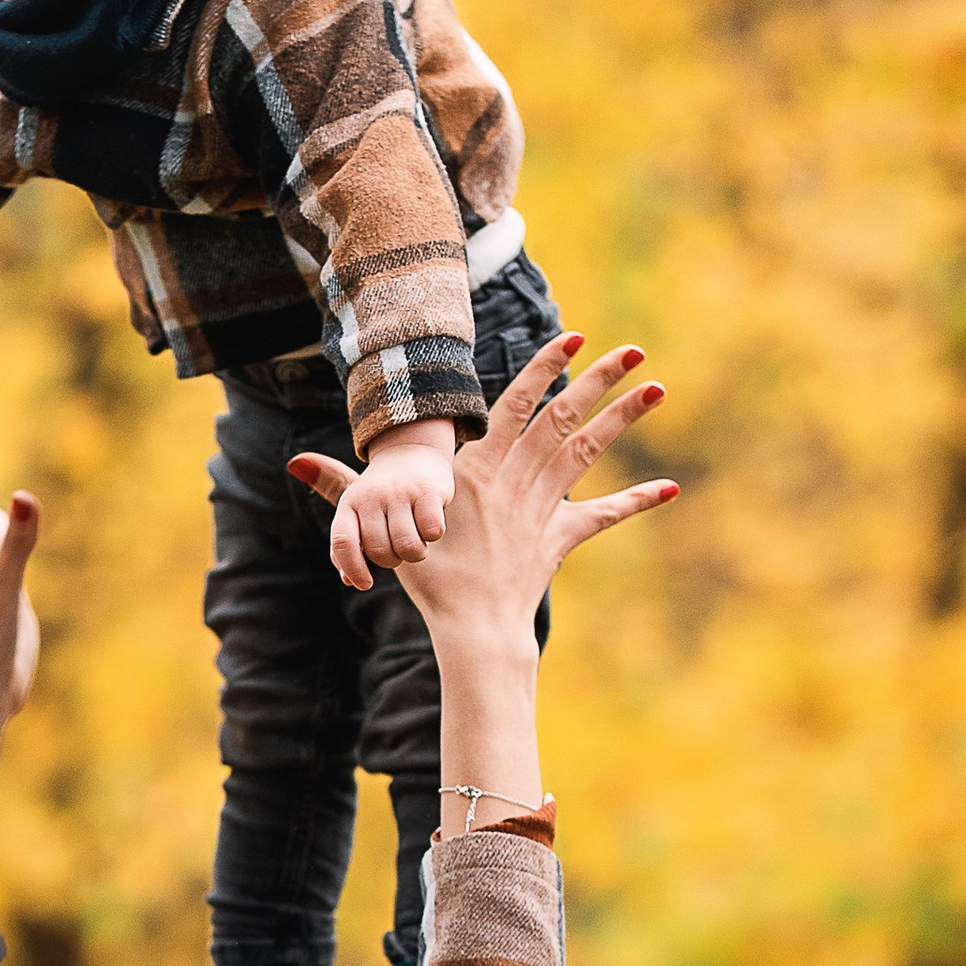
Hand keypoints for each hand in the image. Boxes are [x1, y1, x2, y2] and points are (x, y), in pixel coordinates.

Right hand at [290, 334, 674, 646]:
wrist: (471, 629)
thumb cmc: (426, 577)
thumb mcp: (378, 524)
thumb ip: (339, 487)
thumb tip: (294, 462)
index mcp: (480, 468)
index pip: (517, 404)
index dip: (545, 368)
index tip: (572, 336)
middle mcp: (518, 480)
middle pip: (565, 418)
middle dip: (601, 379)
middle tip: (636, 348)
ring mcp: (544, 508)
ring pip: (589, 452)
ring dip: (625, 418)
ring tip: (660, 387)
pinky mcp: (562, 540)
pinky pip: (604, 515)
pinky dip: (638, 500)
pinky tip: (672, 486)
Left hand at [320, 416, 456, 592]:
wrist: (411, 450)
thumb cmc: (381, 496)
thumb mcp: (357, 513)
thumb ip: (349, 545)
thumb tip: (348, 580)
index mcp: (348, 504)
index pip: (343, 543)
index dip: (353, 569)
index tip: (365, 584)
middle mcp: (370, 495)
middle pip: (380, 552)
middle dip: (392, 560)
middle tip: (399, 546)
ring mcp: (399, 491)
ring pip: (408, 547)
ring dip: (416, 551)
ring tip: (416, 536)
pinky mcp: (428, 489)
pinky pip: (432, 531)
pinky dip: (434, 534)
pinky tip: (430, 522)